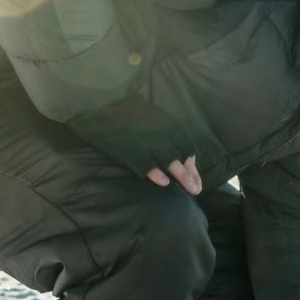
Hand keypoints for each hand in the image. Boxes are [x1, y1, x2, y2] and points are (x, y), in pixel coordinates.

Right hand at [65, 97, 200, 194]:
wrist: (103, 108)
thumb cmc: (128, 113)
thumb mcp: (152, 116)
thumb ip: (165, 130)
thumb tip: (176, 148)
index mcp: (168, 124)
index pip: (187, 146)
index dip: (193, 164)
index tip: (196, 176)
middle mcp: (162, 133)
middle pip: (183, 156)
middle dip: (192, 173)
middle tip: (196, 189)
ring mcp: (149, 143)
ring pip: (171, 162)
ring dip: (183, 177)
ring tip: (191, 190)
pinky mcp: (134, 151)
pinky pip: (149, 165)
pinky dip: (158, 175)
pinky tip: (164, 184)